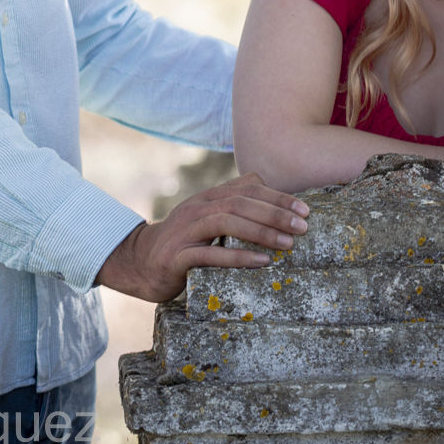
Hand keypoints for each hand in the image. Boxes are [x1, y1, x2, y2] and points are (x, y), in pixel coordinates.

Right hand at [94, 174, 310, 302]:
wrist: (139, 262)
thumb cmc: (182, 241)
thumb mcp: (206, 215)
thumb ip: (231, 199)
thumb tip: (262, 181)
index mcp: (208, 197)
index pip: (247, 190)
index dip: (277, 198)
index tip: (305, 210)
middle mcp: (197, 208)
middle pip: (240, 203)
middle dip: (275, 213)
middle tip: (304, 227)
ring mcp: (186, 231)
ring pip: (227, 222)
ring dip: (261, 232)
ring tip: (288, 243)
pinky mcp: (178, 256)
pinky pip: (211, 254)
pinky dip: (238, 257)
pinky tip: (262, 262)